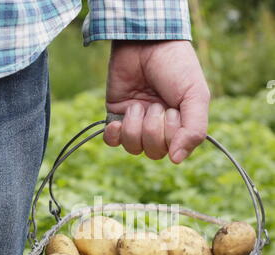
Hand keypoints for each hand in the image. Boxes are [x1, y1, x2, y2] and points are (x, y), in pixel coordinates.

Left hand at [104, 40, 209, 163]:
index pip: (173, 152)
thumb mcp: (195, 96)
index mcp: (180, 126)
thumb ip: (194, 130)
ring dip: (134, 126)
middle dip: (152, 129)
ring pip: (132, 148)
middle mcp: (159, 128)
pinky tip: (119, 120)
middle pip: (153, 152)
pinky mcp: (116, 116)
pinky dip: (114, 134)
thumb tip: (177, 160)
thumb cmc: (176, 66)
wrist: (146, 41)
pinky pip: (112, 142)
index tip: (172, 110)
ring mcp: (137, 124)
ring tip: (138, 104)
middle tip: (156, 105)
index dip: (170, 135)